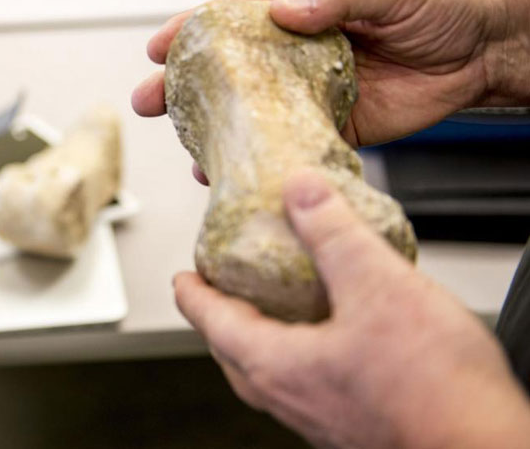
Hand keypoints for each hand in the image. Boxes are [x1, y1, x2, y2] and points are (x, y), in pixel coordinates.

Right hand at [133, 0, 529, 148]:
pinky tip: (236, 175)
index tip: (158, 45)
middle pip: (229, 72)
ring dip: (216, 133)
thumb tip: (287, 10)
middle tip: (148, 101)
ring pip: (252, 116)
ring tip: (186, 149)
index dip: (192, 31)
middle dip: (183, 88)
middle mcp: (298, 54)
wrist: (488, 49)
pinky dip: (263, 164)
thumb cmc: (442, 3)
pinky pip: (290, 149)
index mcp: (303, 8)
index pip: (235, 17)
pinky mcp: (336, 131)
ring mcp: (313, 95)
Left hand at [175, 170, 529, 447]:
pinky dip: (299, 355)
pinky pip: (305, 385)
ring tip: (275, 310)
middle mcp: (287, 398)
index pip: (210, 321)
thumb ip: (333, 233)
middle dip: (221, 317)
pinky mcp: (351, 425)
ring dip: (260, 338)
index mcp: (274, 365)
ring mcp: (318, 418)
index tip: (182, 276)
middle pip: (232, 352)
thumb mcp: (376, 285)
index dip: (192, 292)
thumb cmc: (432, 389)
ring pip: (268, 373)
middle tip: (221, 289)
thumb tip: (299, 189)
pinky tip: (333, 340)